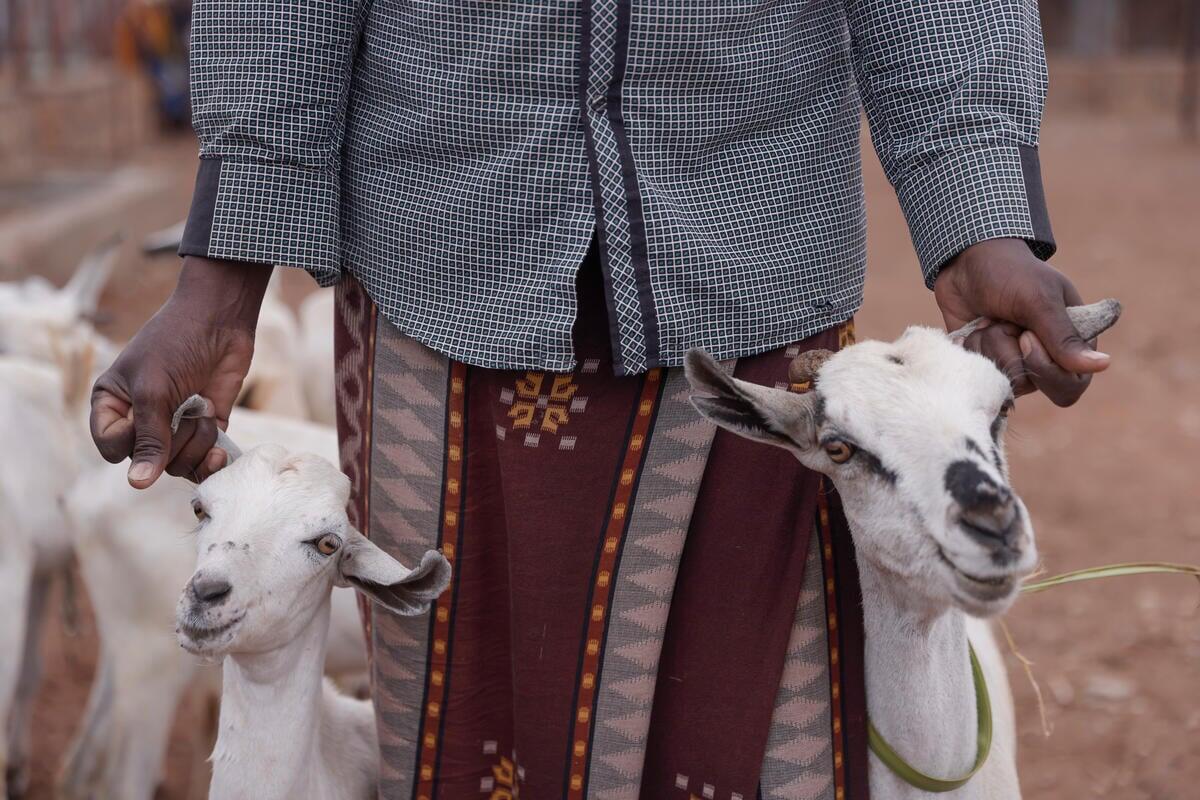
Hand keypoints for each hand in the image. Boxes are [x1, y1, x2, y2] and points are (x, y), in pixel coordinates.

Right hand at [91, 256, 271, 487]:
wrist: (220, 319)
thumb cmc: (175, 344)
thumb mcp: (154, 390)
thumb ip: (149, 438)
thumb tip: (138, 484)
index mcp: (113, 405)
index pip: (113, 449)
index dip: (132, 444)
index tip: (151, 418)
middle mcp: (141, 419)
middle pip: (149, 461)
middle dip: (172, 442)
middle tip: (186, 411)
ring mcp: (174, 425)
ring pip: (177, 465)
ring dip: (195, 444)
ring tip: (203, 413)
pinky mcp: (204, 428)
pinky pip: (202, 462)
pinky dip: (210, 461)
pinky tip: (218, 453)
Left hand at [933, 238, 1109, 406]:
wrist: (964, 262)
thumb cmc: (1010, 272)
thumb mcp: (1039, 300)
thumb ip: (1064, 337)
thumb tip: (1103, 364)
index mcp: (1072, 341)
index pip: (1071, 385)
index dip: (1046, 368)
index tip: (1027, 336)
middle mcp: (1046, 358)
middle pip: (1034, 385)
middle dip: (1012, 351)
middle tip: (1004, 321)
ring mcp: (1014, 361)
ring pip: (1003, 378)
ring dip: (989, 345)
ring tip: (988, 319)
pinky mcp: (987, 361)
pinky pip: (980, 374)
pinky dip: (972, 349)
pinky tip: (972, 329)